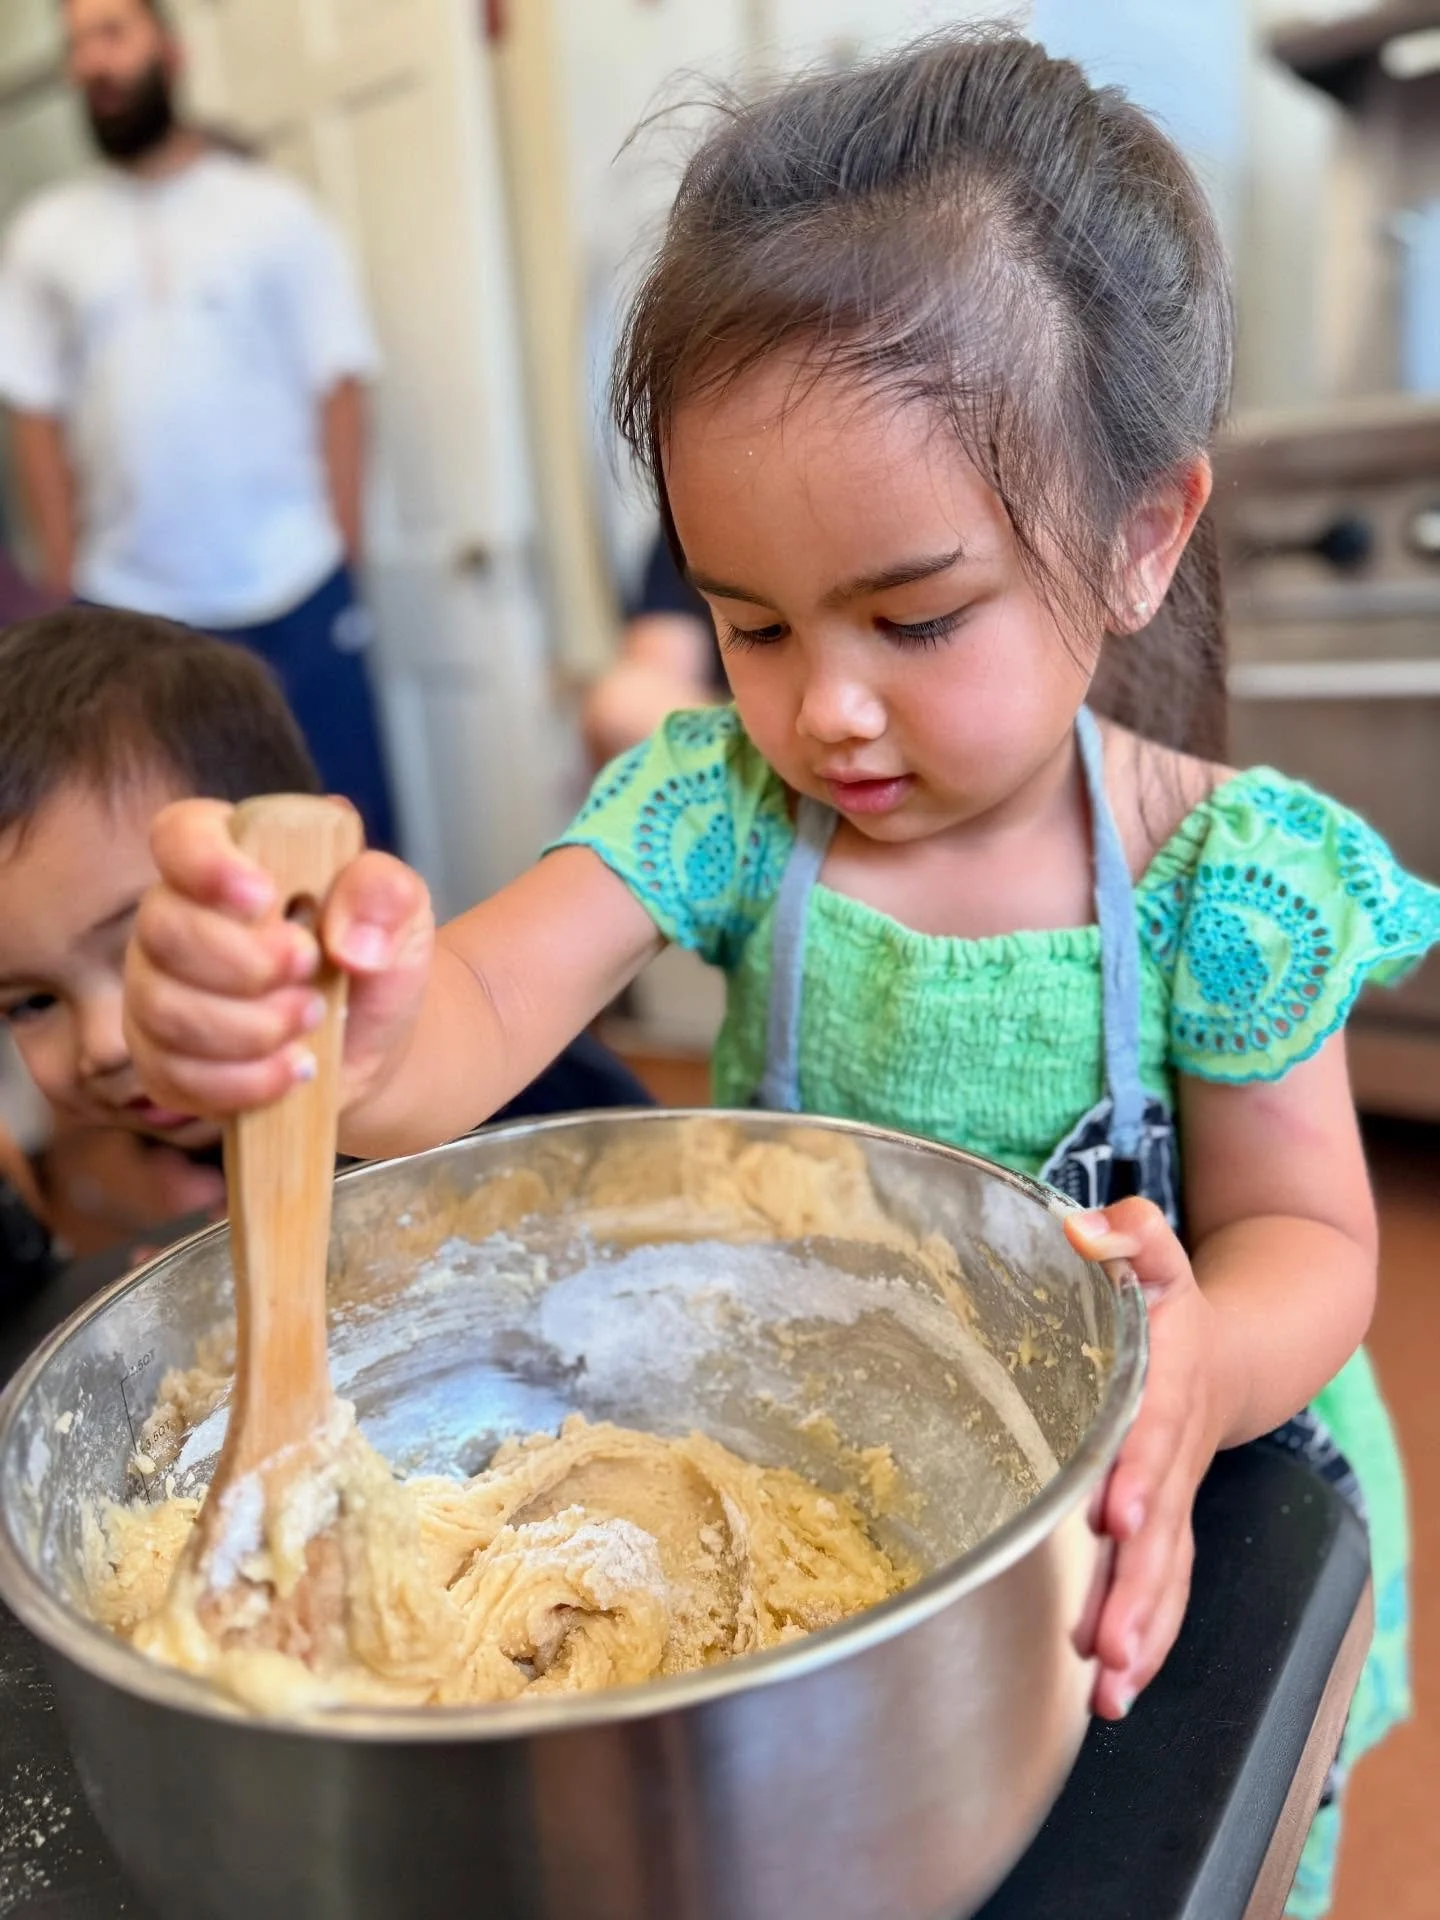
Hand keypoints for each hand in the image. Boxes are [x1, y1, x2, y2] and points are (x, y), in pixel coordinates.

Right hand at [124, 799, 434, 1119]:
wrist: (374, 1039)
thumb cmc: (374, 954)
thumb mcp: (403, 910)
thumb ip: (384, 894)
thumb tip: (348, 939)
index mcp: (231, 854)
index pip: (180, 835)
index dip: (205, 863)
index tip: (262, 896)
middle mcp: (177, 916)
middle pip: (162, 930)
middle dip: (245, 963)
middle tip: (311, 970)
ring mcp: (158, 990)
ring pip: (164, 1011)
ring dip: (250, 1027)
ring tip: (314, 1019)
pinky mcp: (161, 1061)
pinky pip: (173, 1075)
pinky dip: (243, 1081)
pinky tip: (294, 1069)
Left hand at [1065, 1198, 1222, 1720]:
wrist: (1234, 1350)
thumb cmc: (1168, 1301)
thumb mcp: (1154, 1253)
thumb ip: (1126, 1234)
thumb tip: (1082, 1230)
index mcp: (1166, 1383)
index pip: (1152, 1431)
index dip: (1138, 1472)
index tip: (1115, 1515)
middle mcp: (1174, 1451)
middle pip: (1161, 1526)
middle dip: (1136, 1587)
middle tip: (1108, 1643)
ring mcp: (1175, 1497)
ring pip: (1166, 1572)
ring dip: (1142, 1629)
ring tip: (1112, 1685)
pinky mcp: (1168, 1528)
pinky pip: (1166, 1589)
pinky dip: (1148, 1639)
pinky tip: (1117, 1689)